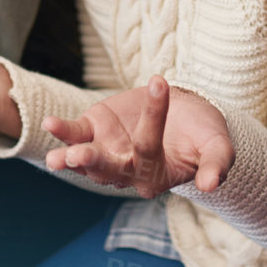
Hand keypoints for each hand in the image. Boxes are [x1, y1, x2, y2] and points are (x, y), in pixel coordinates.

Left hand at [45, 76, 233, 197]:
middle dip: (93, 164)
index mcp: (157, 177)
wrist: (183, 113)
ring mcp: (107, 151)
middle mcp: (128, 170)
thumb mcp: (217, 146)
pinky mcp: (93, 132)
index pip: (150, 149)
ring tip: (55, 158)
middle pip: (110, 169)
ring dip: (70, 158)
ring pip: (86, 159)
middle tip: (78, 156)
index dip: (155, 117)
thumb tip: (212, 184)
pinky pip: (75, 135)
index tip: (161, 81)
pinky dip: (62, 132)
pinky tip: (50, 124)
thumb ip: (216, 163)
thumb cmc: (202, 133)